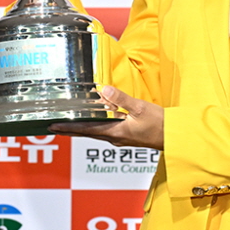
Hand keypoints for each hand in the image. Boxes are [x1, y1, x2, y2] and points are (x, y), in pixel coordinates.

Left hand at [47, 86, 164, 150]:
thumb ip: (121, 99)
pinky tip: (96, 120)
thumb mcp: (141, 108)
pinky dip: (96, 126)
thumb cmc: (161, 125)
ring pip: (96, 132)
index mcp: (116, 132)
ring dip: (82, 128)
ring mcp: (121, 138)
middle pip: (87, 133)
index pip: (86, 129)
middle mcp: (115, 138)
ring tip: (69, 124)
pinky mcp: (127, 136)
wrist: (175, 137)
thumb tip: (104, 91)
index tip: (54, 126)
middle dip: (70, 129)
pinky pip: (106, 131)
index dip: (69, 127)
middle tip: (54, 127)